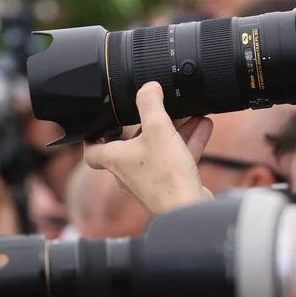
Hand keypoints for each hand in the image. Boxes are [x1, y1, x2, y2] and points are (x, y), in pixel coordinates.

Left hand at [84, 81, 213, 214]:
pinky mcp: (171, 184)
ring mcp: (150, 180)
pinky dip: (188, 142)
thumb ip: (151, 104)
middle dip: (148, 125)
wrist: (188, 209)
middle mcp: (129, 172)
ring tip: (189, 114)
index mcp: (116, 159)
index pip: (92, 151)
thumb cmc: (166, 177)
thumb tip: (148, 87)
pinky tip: (203, 126)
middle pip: (132, 144)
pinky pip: (177, 157)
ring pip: (159, 149)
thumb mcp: (157, 129)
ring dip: (174, 130)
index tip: (99, 125)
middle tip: (157, 111)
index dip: (92, 137)